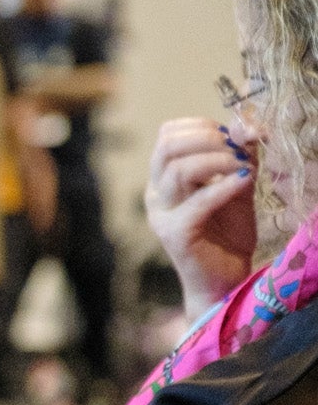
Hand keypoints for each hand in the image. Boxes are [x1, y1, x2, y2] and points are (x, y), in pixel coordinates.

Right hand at [146, 114, 258, 305]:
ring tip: (244, 167)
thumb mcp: (238, 185)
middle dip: (207, 138)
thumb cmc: (228, 234)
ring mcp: (162, 214)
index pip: (167, 136)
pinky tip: (245, 182)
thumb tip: (249, 126)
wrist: (226, 278)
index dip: (200, 126)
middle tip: (237, 149)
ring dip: (218, 160)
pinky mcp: (175, 233)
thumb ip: (240, 158)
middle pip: (167, 147)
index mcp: (164, 180)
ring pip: (178, 169)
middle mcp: (156, 194)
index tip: (232, 135)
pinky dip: (225, 186)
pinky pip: (198, 201)